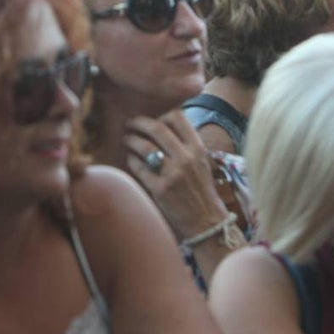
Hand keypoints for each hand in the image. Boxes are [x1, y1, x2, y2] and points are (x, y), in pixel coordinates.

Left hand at [124, 109, 230, 239]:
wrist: (206, 220)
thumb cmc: (201, 189)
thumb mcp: (202, 162)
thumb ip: (186, 144)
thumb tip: (165, 124)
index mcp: (198, 148)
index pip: (177, 117)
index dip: (161, 114)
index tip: (152, 117)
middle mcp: (186, 158)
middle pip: (157, 128)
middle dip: (139, 122)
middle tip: (130, 123)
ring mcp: (173, 174)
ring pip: (144, 146)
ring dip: (131, 140)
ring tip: (127, 139)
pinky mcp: (160, 189)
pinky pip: (139, 167)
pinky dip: (132, 160)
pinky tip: (131, 159)